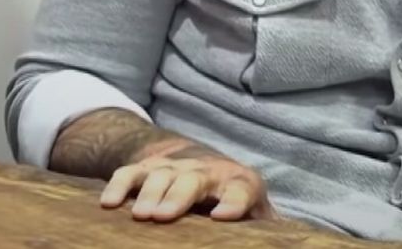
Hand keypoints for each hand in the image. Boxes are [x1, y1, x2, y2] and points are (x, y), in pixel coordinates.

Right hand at [98, 144, 277, 223]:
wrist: (197, 161)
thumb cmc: (230, 197)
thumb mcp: (253, 209)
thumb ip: (265, 226)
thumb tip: (293, 243)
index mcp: (237, 184)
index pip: (240, 191)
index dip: (233, 203)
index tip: (222, 217)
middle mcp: (204, 171)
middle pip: (193, 180)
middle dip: (179, 196)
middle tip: (164, 216)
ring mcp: (173, 168)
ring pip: (160, 175)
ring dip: (149, 193)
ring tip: (140, 215)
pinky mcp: (145, 168)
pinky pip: (129, 173)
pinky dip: (118, 185)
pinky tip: (108, 204)